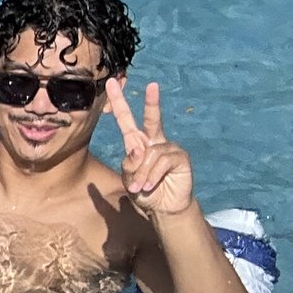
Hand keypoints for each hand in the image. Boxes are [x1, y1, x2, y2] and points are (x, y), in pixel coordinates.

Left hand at [107, 78, 195, 217]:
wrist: (163, 209)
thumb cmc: (144, 192)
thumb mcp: (129, 180)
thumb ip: (128, 166)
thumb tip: (137, 149)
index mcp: (136, 143)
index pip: (126, 120)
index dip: (118, 102)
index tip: (111, 83)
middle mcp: (153, 142)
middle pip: (151, 119)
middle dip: (152, 102)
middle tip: (153, 85)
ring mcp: (169, 148)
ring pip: (149, 154)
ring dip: (141, 173)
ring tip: (141, 187)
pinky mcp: (180, 157)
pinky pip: (162, 162)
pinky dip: (152, 175)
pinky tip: (151, 185)